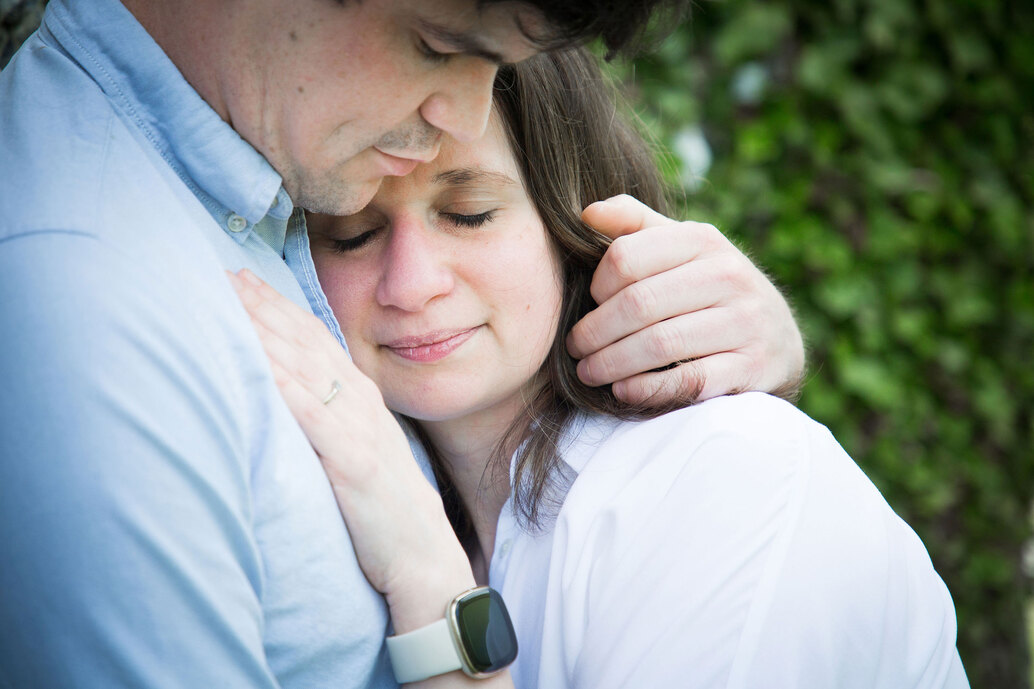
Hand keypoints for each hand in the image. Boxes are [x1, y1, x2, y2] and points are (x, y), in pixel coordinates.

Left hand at [227, 269, 474, 633]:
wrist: (423, 554)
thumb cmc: (386, 505)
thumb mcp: (362, 447)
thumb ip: (333, 416)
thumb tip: (291, 392)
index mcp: (361, 397)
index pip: (314, 338)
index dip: (278, 306)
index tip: (242, 278)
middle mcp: (360, 403)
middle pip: (305, 342)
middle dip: (264, 306)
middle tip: (223, 272)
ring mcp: (357, 429)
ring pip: (305, 368)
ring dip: (266, 333)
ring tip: (230, 302)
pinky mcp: (352, 460)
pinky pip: (312, 416)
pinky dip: (283, 386)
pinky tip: (257, 364)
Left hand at [568, 195, 804, 404]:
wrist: (778, 339)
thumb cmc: (708, 288)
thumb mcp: (680, 247)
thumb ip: (634, 224)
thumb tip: (586, 213)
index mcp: (703, 240)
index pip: (627, 257)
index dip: (596, 284)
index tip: (587, 303)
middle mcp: (729, 276)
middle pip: (639, 303)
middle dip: (596, 330)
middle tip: (575, 348)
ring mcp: (745, 322)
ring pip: (660, 344)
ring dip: (613, 363)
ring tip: (588, 372)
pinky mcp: (751, 366)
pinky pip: (688, 380)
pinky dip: (648, 388)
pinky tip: (623, 390)